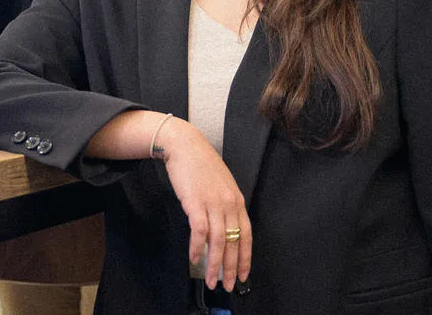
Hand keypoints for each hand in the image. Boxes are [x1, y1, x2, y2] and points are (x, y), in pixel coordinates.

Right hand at [160, 117, 251, 291]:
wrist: (185, 145)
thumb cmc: (201, 165)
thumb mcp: (221, 185)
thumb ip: (225, 206)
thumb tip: (225, 230)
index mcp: (236, 199)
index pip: (246, 234)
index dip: (246, 257)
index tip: (245, 275)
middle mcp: (228, 202)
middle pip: (234, 241)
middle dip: (232, 267)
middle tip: (229, 286)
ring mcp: (212, 202)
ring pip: (218, 240)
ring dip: (214, 264)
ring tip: (210, 280)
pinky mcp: (195, 201)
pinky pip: (199, 230)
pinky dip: (197, 247)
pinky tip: (194, 258)